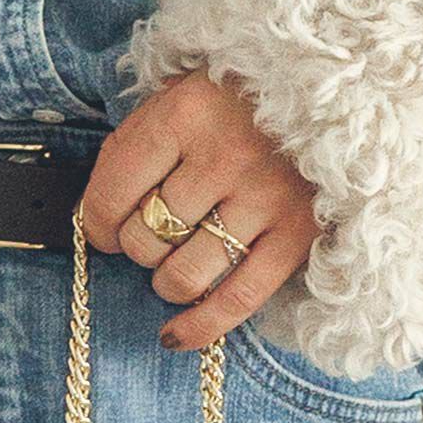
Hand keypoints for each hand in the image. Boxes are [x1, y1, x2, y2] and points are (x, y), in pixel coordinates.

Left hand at [78, 64, 319, 350]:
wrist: (328, 87)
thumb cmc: (234, 99)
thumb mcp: (176, 99)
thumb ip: (132, 151)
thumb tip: (93, 219)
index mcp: (185, 114)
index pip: (113, 194)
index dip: (97, 225)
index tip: (102, 229)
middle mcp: (225, 156)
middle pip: (146, 237)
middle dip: (137, 245)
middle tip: (152, 232)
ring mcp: (266, 197)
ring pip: (184, 274)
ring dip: (166, 280)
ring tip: (174, 263)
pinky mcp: (300, 233)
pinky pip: (238, 300)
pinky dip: (201, 326)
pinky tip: (175, 335)